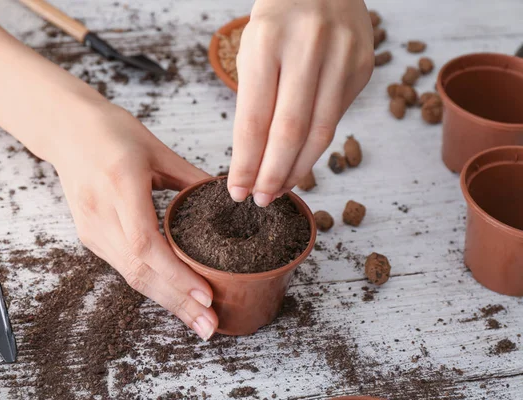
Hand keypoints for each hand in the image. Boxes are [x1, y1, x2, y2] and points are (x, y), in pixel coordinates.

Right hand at [51, 103, 217, 340]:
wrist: (66, 129)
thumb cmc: (111, 131)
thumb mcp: (157, 148)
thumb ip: (191, 178)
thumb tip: (227, 198)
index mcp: (119, 185)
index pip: (146, 244)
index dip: (177, 275)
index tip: (206, 296)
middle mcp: (101, 213)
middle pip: (139, 271)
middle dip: (177, 302)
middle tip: (209, 326)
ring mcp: (91, 228)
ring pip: (130, 275)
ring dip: (166, 300)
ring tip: (198, 320)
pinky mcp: (90, 235)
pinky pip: (124, 266)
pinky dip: (152, 284)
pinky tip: (174, 296)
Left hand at [228, 0, 373, 205]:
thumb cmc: (277, 23)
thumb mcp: (253, 51)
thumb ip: (256, 103)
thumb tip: (257, 162)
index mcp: (267, 42)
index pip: (253, 120)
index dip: (245, 163)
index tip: (237, 190)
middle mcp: (308, 47)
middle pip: (289, 132)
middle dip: (272, 174)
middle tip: (260, 200)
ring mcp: (342, 56)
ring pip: (320, 132)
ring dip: (298, 169)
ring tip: (280, 189)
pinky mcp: (364, 66)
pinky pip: (337, 118)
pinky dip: (316, 146)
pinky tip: (302, 161)